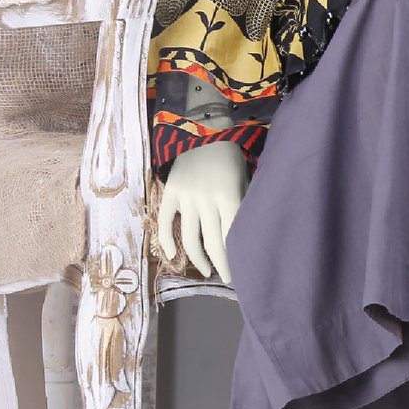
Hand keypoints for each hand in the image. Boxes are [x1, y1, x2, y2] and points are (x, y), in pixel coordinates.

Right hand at [156, 140, 246, 283]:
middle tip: (227, 278)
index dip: (234, 257)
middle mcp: (206, 200)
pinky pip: (164, 222)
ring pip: (188, 238)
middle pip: (212, 242)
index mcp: (229, 196)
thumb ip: (240, 206)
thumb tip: (242, 236)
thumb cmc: (231, 157)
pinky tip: (172, 256)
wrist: (204, 130)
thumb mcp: (244, 180)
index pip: (231, 236)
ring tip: (207, 269)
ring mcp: (185, 198)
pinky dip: (166, 242)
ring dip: (197, 258)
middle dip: (221, 264)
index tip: (240, 272)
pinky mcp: (170, 193)